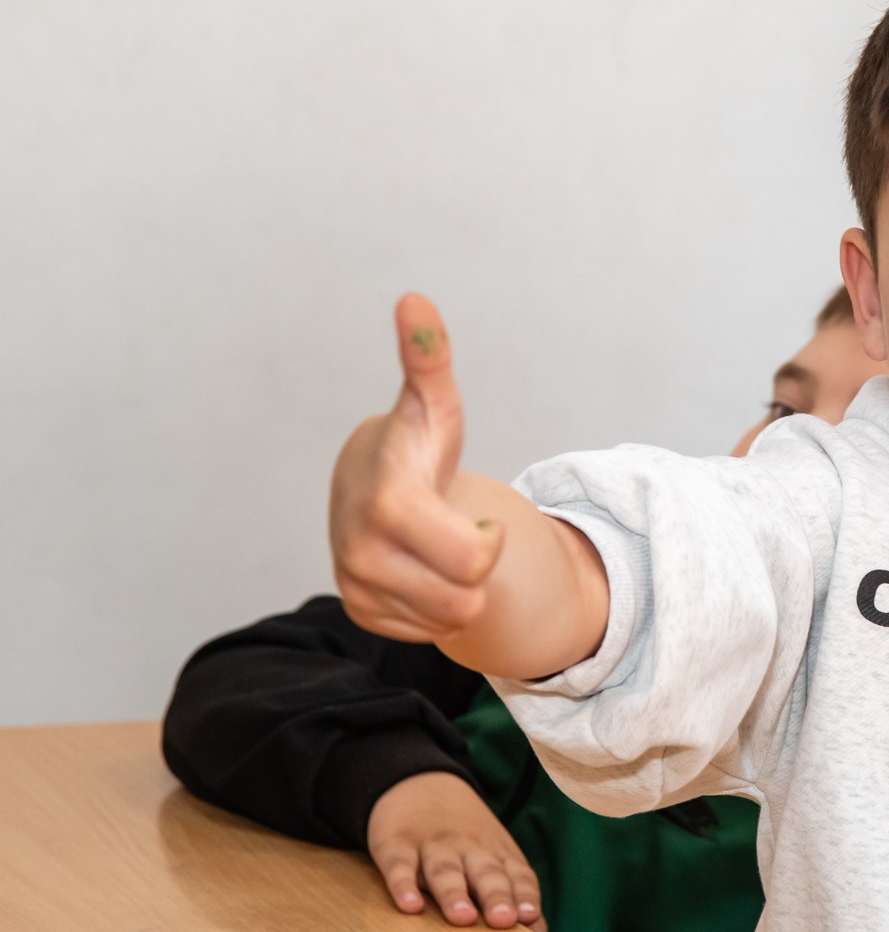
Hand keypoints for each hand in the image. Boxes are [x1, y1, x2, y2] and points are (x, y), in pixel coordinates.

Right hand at [331, 295, 503, 642]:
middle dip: (476, 567)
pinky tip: (420, 566)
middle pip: (466, 598)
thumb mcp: (432, 404)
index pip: (473, 559)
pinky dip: (433, 604)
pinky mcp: (360, 611)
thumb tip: (415, 299)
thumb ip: (429, 358)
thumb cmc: (415, 445)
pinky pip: (427, 632)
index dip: (488, 542)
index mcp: (388, 505)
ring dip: (458, 588)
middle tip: (459, 531)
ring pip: (450, 621)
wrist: (366, 482)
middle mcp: (361, 551)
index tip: (473, 516)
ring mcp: (357, 584)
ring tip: (439, 548)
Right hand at [368, 772, 544, 931]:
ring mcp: (433, 846)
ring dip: (454, 893)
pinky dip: (403, 884)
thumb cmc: (465, 839)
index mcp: (497, 854)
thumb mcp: (493, 857)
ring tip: (462, 918)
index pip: (517, 875)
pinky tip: (409, 905)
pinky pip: (400, 864)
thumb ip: (513, 894)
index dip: (524, 895)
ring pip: (445, 869)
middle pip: (486, 873)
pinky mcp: (397, 844)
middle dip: (497, 896)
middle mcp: (470, 849)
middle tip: (504, 920)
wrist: (421, 784)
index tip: (530, 918)